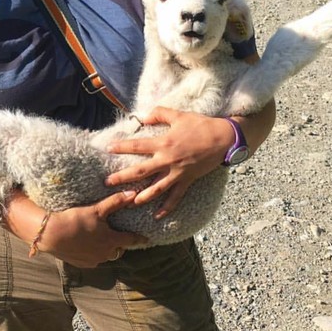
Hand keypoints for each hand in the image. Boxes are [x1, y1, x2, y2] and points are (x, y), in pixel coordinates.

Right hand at [39, 191, 147, 267]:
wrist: (52, 235)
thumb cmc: (76, 220)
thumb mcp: (97, 209)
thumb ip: (116, 202)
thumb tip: (133, 194)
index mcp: (111, 241)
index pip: (130, 240)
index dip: (139, 238)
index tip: (147, 239)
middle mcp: (105, 254)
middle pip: (118, 250)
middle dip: (119, 244)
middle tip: (117, 235)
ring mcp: (93, 261)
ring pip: (105, 255)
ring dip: (105, 249)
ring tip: (100, 239)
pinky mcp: (82, 264)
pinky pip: (92, 259)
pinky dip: (92, 253)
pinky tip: (86, 244)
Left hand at [104, 108, 232, 219]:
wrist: (223, 138)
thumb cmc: (200, 125)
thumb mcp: (179, 115)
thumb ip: (159, 113)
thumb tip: (144, 118)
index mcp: (164, 143)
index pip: (137, 146)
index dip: (121, 147)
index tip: (108, 149)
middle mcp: (168, 160)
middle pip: (141, 171)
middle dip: (123, 177)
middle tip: (108, 182)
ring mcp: (178, 172)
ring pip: (156, 188)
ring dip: (142, 196)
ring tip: (129, 201)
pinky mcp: (187, 180)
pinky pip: (176, 197)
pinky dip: (167, 208)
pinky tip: (158, 216)